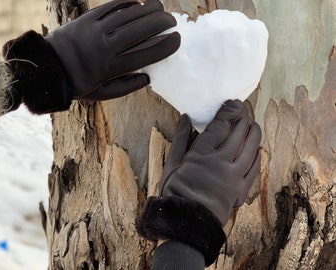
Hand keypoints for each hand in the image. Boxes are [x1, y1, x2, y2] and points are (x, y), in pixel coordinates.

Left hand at [1, 0, 179, 113]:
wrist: (48, 67)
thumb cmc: (78, 84)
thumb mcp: (103, 94)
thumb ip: (127, 87)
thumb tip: (148, 77)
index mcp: (112, 67)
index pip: (147, 54)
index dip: (165, 46)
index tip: (177, 40)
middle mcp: (107, 46)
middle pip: (141, 30)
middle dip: (162, 23)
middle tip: (172, 21)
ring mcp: (96, 29)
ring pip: (129, 15)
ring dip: (148, 9)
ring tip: (161, 7)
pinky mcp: (88, 18)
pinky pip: (112, 7)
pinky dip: (128, 3)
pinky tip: (138, 3)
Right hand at [161, 99, 260, 225]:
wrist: (186, 223)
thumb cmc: (175, 192)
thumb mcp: (172, 164)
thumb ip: (180, 139)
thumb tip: (186, 118)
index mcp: (202, 154)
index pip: (220, 126)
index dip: (228, 111)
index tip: (232, 102)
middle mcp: (221, 162)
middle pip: (238, 134)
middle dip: (243, 117)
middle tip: (244, 109)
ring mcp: (233, 177)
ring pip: (250, 149)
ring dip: (253, 133)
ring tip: (253, 124)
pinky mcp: (240, 190)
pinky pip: (254, 169)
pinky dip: (257, 156)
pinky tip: (258, 149)